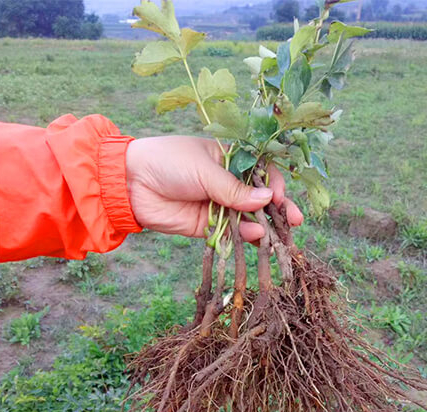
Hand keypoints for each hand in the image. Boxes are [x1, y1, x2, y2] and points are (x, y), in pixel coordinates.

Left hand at [126, 136, 302, 241]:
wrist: (130, 183)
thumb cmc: (169, 162)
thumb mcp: (205, 169)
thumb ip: (235, 188)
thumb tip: (268, 198)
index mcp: (229, 159)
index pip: (261, 171)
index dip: (275, 184)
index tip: (281, 196)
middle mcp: (227, 183)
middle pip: (259, 197)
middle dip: (278, 208)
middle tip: (295, 221)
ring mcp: (218, 205)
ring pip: (247, 217)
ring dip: (264, 226)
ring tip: (281, 235)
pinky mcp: (207, 225)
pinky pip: (230, 232)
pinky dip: (244, 236)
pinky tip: (256, 237)